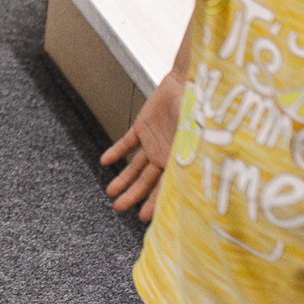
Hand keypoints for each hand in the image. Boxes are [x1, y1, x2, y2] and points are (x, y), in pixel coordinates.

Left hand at [100, 70, 183, 221]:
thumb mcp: (198, 136)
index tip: (142, 219)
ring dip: (122, 179)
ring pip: (135, 166)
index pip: (166, 188)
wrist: (188, 85)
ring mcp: (153, 142)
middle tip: (118, 209)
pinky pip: (127, 143)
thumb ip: (194, 155)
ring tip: (110, 193)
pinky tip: (104, 162)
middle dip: (133, 196)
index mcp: (181, 161)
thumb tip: (197, 177)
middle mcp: (166, 155)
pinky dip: (116, 152)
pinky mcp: (143, 128)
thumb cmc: (199, 110)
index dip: (155, 203)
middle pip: (146, 181)